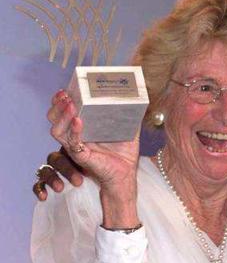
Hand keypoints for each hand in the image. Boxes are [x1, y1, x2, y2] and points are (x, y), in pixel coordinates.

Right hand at [43, 90, 140, 228]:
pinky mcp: (81, 157)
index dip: (61, 101)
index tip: (65, 89)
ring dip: (62, 116)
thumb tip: (135, 98)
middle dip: (57, 105)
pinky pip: (73, 143)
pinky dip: (74, 131)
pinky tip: (79, 121)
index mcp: (82, 128)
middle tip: (65, 94)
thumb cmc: (125, 152)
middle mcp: (75, 137)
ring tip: (71, 104)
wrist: (127, 174)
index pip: (64, 112)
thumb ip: (129, 115)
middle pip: (54, 119)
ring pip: (57, 131)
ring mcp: (75, 147)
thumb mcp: (128, 129)